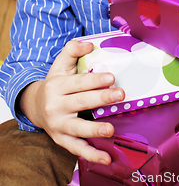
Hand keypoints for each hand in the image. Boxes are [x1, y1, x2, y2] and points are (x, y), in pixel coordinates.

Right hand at [20, 39, 124, 164]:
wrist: (35, 106)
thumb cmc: (55, 83)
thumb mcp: (60, 64)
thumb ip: (73, 50)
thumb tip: (89, 44)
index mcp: (57, 86)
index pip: (78, 83)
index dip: (95, 80)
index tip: (111, 77)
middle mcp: (56, 106)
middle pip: (81, 102)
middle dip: (101, 99)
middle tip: (120, 94)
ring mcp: (58, 125)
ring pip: (77, 128)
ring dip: (94, 129)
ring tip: (110, 129)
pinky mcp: (61, 140)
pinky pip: (76, 148)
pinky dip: (91, 154)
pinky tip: (106, 157)